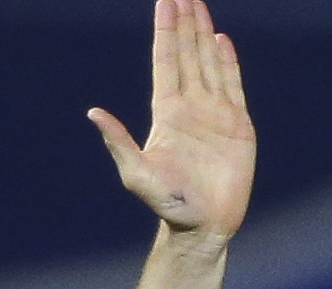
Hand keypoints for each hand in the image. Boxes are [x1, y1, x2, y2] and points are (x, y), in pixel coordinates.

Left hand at [92, 0, 252, 242]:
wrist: (204, 224)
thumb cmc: (167, 204)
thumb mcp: (137, 174)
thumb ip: (118, 142)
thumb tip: (93, 112)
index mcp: (166, 113)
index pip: (165, 61)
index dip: (165, 31)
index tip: (165, 1)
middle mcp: (190, 107)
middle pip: (186, 54)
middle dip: (184, 23)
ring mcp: (214, 113)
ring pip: (208, 63)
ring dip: (203, 34)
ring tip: (198, 5)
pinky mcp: (237, 124)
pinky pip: (232, 84)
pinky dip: (227, 61)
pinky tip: (221, 41)